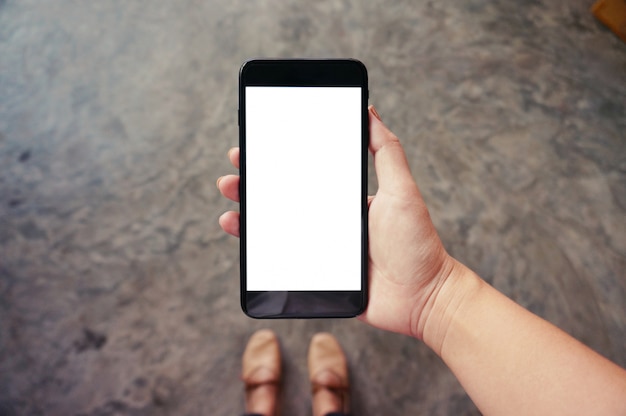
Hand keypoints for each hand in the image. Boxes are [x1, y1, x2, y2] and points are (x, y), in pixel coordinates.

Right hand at [217, 106, 454, 338]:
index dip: (279, 159)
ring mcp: (320, 247)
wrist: (422, 297)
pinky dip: (255, 245)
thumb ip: (386, 151)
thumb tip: (370, 111)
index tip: (257, 144)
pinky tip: (239, 231)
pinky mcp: (315, 273)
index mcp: (345, 198)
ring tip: (230, 198)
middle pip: (282, 197)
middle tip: (235, 169)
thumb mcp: (402, 190)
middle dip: (255, 181)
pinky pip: (278, 258)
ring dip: (247, 210)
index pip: (304, 173)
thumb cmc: (416, 243)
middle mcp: (328, 220)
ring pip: (274, 225)